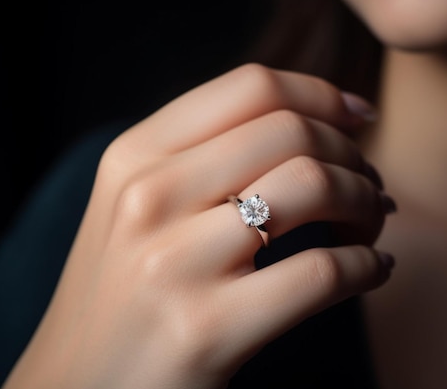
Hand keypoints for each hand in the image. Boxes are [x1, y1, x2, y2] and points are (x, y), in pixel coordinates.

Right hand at [3, 64, 393, 388]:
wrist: (74, 388)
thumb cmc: (123, 295)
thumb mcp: (136, 210)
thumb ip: (201, 159)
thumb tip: (310, 126)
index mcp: (133, 158)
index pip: (251, 87)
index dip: (321, 94)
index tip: (359, 116)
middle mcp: (147, 197)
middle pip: (292, 131)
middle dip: (353, 154)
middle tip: (369, 186)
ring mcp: (171, 263)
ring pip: (314, 185)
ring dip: (366, 202)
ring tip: (370, 226)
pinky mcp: (204, 330)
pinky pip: (322, 271)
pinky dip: (367, 266)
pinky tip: (371, 271)